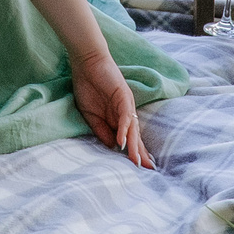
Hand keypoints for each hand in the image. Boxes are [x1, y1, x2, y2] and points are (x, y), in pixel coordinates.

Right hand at [71, 51, 154, 169]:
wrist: (85, 63)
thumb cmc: (87, 86)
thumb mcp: (90, 114)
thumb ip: (101, 130)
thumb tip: (112, 146)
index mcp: (117, 118)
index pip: (129, 138)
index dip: (133, 152)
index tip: (138, 168)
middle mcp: (125, 113)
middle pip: (136, 136)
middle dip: (141, 153)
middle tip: (148, 170)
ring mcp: (126, 104)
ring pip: (132, 128)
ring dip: (135, 146)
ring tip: (137, 162)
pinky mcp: (123, 96)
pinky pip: (124, 116)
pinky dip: (123, 129)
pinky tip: (123, 142)